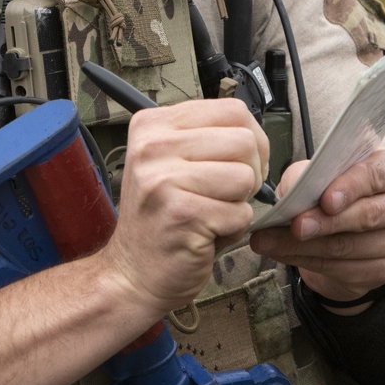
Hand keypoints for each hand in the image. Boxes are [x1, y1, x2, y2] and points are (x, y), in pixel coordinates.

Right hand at [105, 98, 268, 312]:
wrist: (131, 274)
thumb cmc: (161, 221)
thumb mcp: (171, 163)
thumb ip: (205, 139)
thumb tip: (253, 131)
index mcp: (153, 125)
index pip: (232, 110)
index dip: (251, 141)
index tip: (238, 164)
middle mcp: (152, 146)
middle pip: (244, 141)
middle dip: (250, 173)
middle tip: (224, 195)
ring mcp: (163, 179)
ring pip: (245, 176)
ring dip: (239, 203)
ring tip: (211, 215)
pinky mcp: (181, 213)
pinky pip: (240, 213)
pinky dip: (233, 230)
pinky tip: (205, 233)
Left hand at [249, 147, 384, 305]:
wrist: (348, 228)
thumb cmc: (337, 188)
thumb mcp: (321, 172)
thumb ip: (309, 174)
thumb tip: (293, 191)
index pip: (379, 174)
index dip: (351, 187)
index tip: (325, 200)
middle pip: (369, 215)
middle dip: (326, 222)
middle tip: (293, 225)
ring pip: (352, 247)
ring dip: (305, 246)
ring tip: (268, 241)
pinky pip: (344, 269)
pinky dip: (307, 261)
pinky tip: (282, 254)